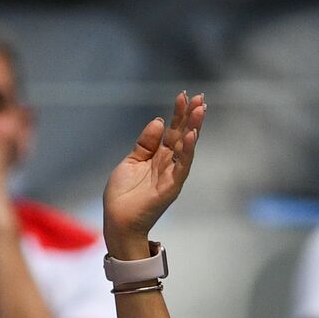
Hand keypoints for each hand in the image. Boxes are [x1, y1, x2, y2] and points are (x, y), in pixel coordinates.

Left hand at [102, 91, 205, 252]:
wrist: (118, 221)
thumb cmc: (123, 195)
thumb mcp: (131, 162)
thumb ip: (145, 143)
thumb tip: (158, 121)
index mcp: (158, 157)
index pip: (171, 131)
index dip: (177, 114)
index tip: (182, 95)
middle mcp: (168, 164)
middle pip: (182, 135)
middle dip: (190, 116)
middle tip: (198, 97)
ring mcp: (172, 175)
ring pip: (186, 147)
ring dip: (193, 128)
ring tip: (200, 109)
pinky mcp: (171, 187)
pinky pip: (182, 166)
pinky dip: (187, 151)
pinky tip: (191, 136)